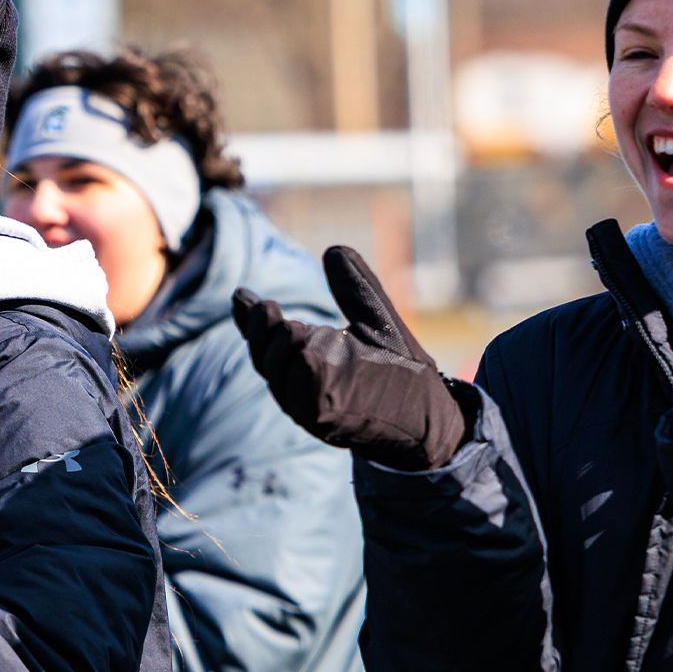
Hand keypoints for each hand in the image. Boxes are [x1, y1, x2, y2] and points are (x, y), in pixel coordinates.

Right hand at [233, 246, 467, 470]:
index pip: (265, 339)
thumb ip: (355, 288)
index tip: (241, 294)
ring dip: (280, 354)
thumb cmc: (400, 371)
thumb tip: (334, 249)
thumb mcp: (375, 320)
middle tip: (267, 307)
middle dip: (260, 333)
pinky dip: (305, 379)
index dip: (248, 319)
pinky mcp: (331, 422)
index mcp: (302, 361)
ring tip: (291, 327)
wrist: (431, 414)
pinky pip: (308, 401)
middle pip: (264, 359)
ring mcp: (311, 406)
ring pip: (280, 380)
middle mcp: (298, 386)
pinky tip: (309, 356)